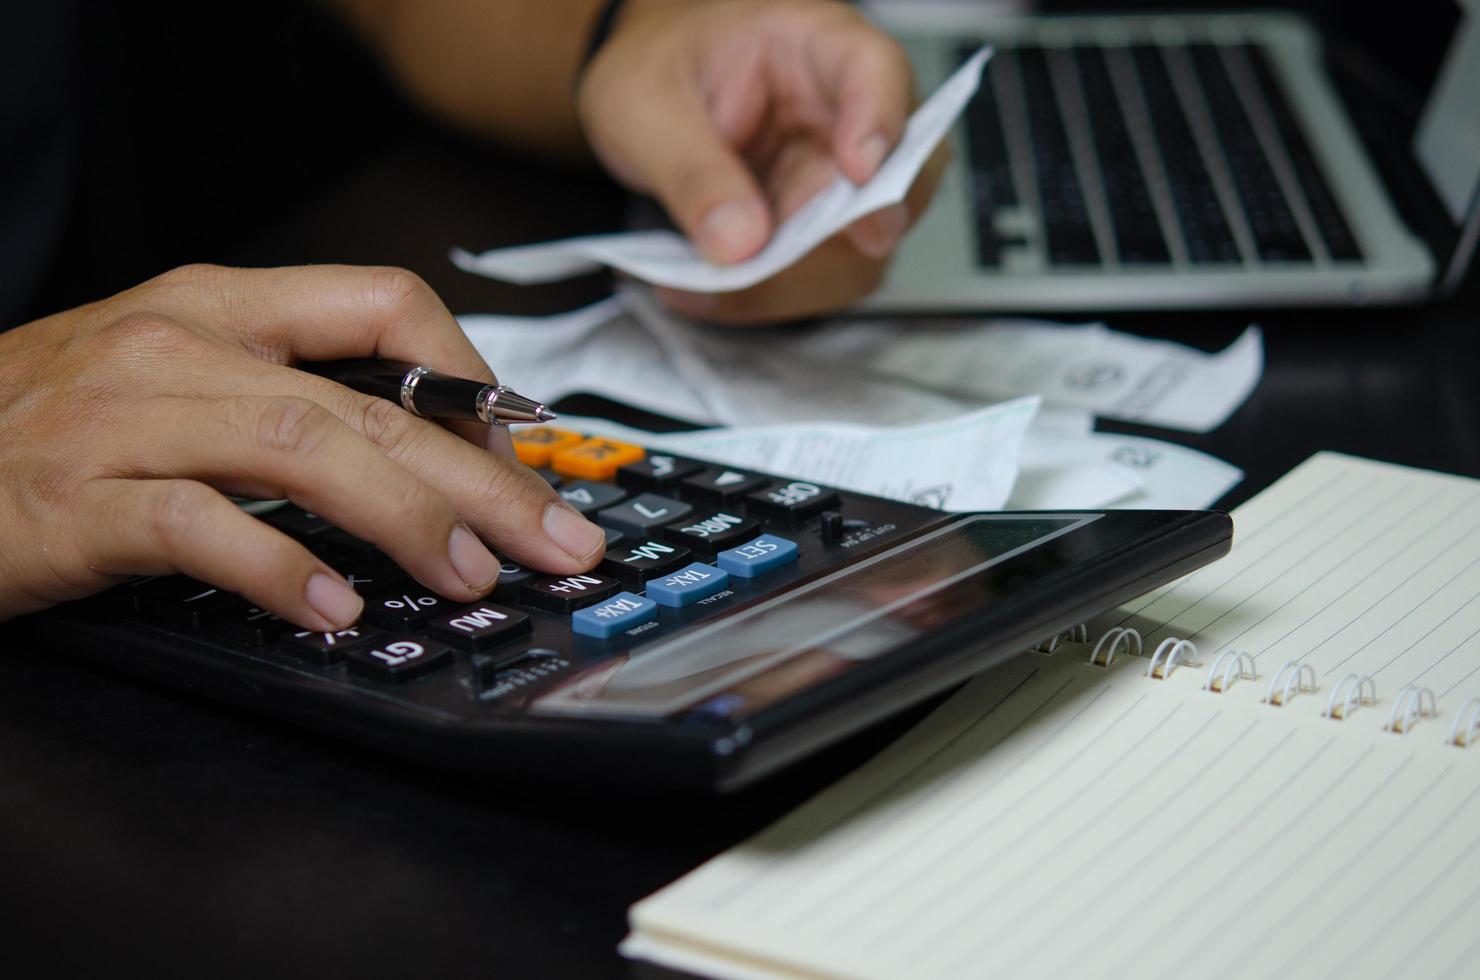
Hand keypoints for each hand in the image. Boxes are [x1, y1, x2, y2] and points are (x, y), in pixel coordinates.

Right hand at [0, 264, 606, 629]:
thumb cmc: (53, 422)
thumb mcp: (182, 375)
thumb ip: (294, 394)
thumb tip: (430, 453)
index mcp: (220, 303)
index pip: (383, 303)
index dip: (470, 374)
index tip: (517, 451)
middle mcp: (181, 344)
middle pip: (370, 401)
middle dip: (482, 476)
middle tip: (554, 539)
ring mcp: (125, 420)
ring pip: (301, 448)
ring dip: (405, 516)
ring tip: (468, 576)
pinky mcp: (74, 502)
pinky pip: (198, 528)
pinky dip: (279, 570)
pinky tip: (334, 612)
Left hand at [578, 0, 945, 323]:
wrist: (648, 96)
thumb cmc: (659, 68)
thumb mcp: (645, 106)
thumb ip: (691, 170)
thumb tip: (740, 242)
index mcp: (812, 43)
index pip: (874, 71)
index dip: (880, 121)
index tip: (860, 170)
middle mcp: (844, 113)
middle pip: (893, 179)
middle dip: (835, 234)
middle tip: (765, 260)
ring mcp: (840, 177)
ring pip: (861, 249)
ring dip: (791, 280)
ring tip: (707, 283)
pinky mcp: (822, 228)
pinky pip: (817, 277)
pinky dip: (765, 294)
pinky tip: (707, 290)